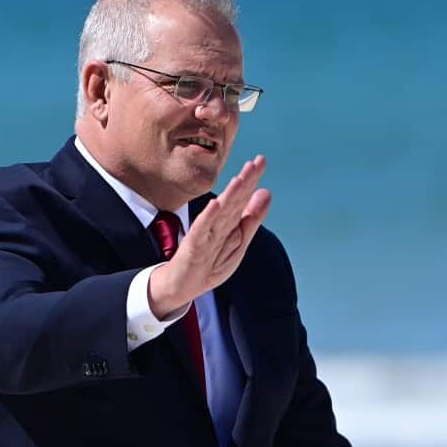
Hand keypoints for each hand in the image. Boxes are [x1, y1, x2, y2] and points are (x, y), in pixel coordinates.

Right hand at [147, 156, 271, 316]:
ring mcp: (204, 235)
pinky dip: (208, 218)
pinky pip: (201, 231)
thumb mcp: (237, 240)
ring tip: (239, 180)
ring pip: (220, 214)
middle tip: (255, 163)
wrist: (180, 286)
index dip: (251, 181)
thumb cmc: (209, 262)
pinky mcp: (193, 247)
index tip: (261, 161)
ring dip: (229, 196)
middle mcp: (217, 225)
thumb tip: (266, 192)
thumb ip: (252, 217)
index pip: (242, 198)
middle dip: (244, 183)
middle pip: (233, 202)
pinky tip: (215, 205)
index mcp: (229, 223)